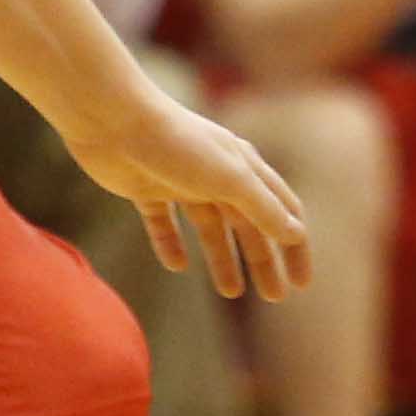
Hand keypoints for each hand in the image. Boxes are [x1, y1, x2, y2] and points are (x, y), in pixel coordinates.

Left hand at [65, 95, 312, 299]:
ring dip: (223, 260)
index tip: (301, 283)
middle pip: (249, 225)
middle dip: (263, 261)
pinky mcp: (147, 189)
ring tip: (230, 292)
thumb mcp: (229, 179)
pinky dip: (171, 244)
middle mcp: (217, 174)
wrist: (114, 118)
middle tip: (274, 297)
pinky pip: (164, 224)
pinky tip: (177, 265)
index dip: (295, 247)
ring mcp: (181, 182)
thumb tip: (295, 234)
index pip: (282, 211)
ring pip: (210, 228)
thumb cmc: (177, 144)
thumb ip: (263, 208)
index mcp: (245, 167)